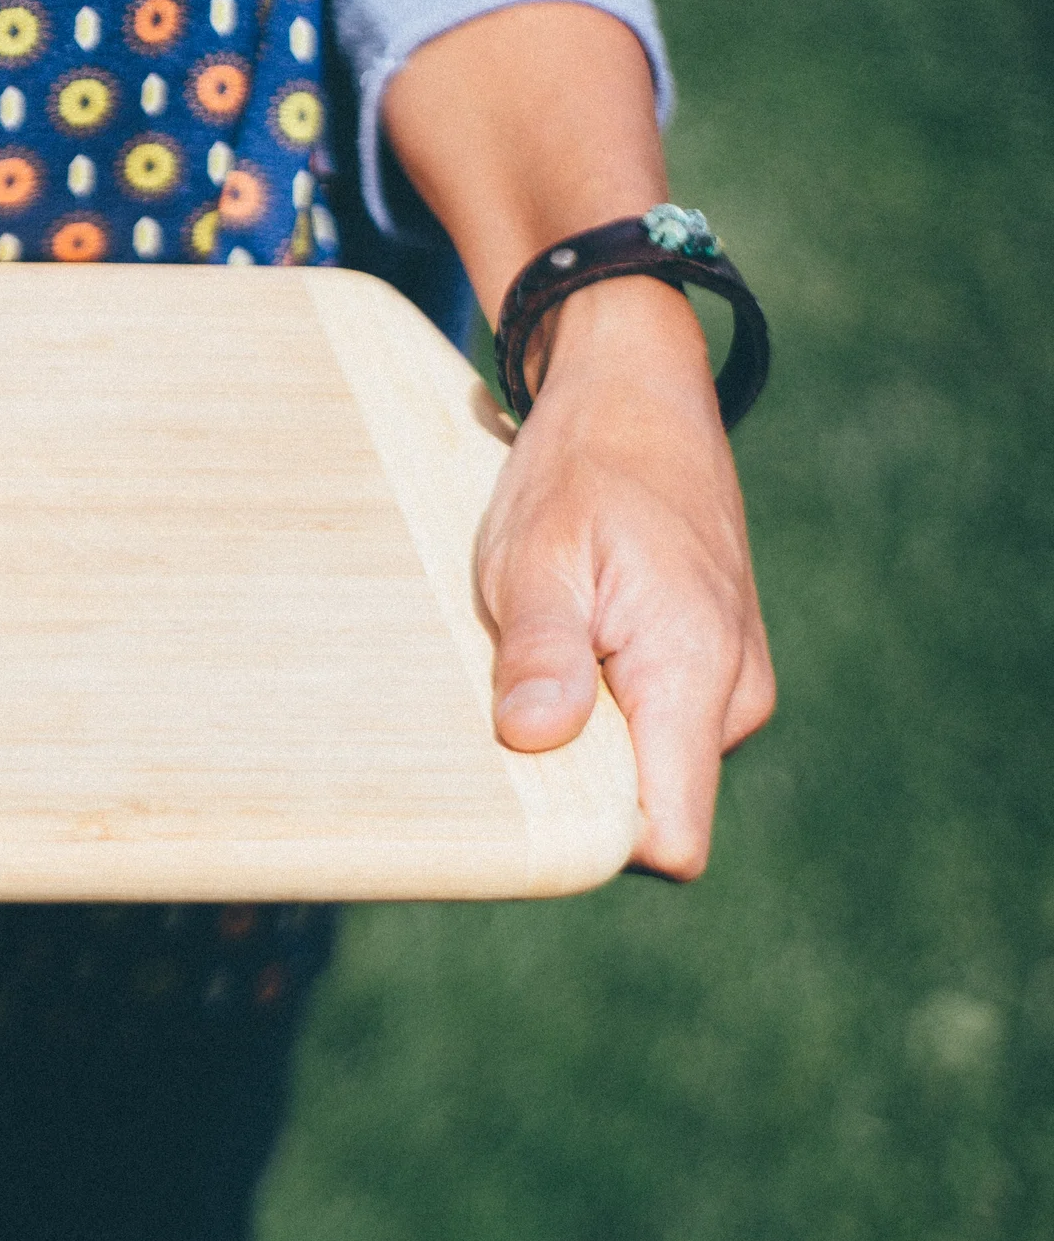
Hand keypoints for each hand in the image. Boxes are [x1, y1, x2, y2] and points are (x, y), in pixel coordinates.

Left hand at [475, 276, 775, 878]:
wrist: (637, 398)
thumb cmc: (580, 472)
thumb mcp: (537, 557)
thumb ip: (543, 652)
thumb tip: (537, 741)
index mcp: (694, 676)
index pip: (671, 836)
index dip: (595, 842)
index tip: (526, 799)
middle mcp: (731, 696)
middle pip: (647, 809)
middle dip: (573, 784)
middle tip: (510, 699)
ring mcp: (728, 683)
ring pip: (644, 768)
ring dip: (581, 736)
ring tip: (538, 654)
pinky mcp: (710, 668)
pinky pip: (650, 726)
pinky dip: (599, 706)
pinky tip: (564, 646)